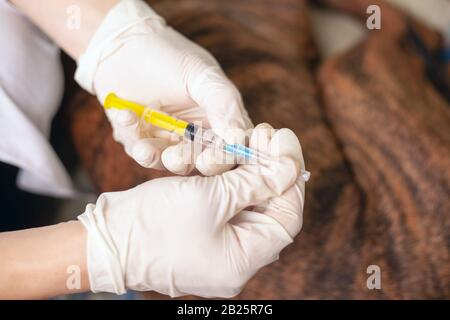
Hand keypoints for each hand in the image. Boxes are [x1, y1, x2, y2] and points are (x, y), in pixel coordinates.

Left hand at [75, 0, 251, 174]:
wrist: (121, 45)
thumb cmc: (168, 55)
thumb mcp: (201, 75)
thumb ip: (224, 104)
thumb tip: (239, 138)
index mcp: (222, 119)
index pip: (233, 148)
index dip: (225, 158)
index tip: (210, 157)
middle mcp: (199, 135)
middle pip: (202, 163)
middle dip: (189, 162)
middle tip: (176, 157)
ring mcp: (170, 141)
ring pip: (170, 164)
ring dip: (157, 156)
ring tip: (144, 145)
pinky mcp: (144, 142)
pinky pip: (141, 152)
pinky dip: (132, 136)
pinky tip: (124, 114)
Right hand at [78, 124, 305, 296]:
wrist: (104, 241)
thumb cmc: (151, 224)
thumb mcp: (208, 198)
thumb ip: (254, 183)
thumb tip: (292, 168)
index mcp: (243, 260)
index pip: (287, 217)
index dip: (291, 176)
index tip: (286, 139)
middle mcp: (236, 258)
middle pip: (269, 209)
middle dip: (270, 168)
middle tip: (265, 131)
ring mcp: (220, 247)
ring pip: (249, 204)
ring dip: (251, 170)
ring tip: (250, 136)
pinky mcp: (205, 234)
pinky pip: (229, 206)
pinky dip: (232, 180)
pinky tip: (231, 153)